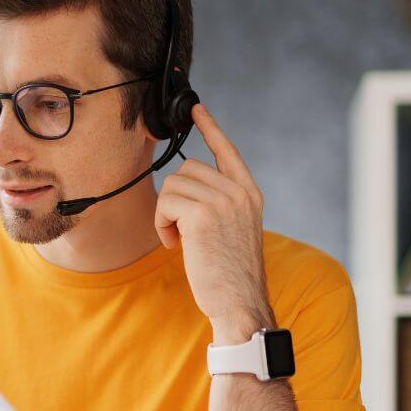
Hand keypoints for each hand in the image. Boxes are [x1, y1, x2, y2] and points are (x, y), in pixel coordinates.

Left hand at [154, 103, 271, 341]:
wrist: (239, 302)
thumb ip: (219, 206)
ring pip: (172, 185)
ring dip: (166, 214)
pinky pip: (165, 203)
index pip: (227, 151)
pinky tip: (175, 244)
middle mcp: (239, 192)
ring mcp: (223, 201)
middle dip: (173, 199)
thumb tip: (187, 188)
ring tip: (180, 240)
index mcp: (249, 194)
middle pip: (187, 169)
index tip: (197, 109)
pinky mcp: (203, 214)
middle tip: (180, 230)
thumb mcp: (232, 232)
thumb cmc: (230, 276)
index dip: (210, 128)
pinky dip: (161, 225)